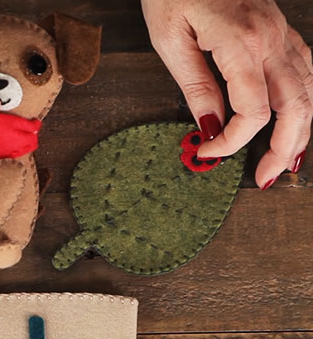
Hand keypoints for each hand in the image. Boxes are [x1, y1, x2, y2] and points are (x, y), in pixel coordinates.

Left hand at [142, 0, 312, 189]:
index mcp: (242, 43)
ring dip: (302, 128)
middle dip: (284, 147)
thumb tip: (209, 125)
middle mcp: (271, 39)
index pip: (253, 112)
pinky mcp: (279, 30)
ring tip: (286, 159)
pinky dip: (304, 99)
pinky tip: (295, 117)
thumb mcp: (171, 40)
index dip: (233, 141)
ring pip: (309, 89)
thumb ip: (196, 85)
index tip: (208, 150)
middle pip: (297, 106)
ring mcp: (281, 33)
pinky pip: (305, 69)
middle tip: (266, 178)